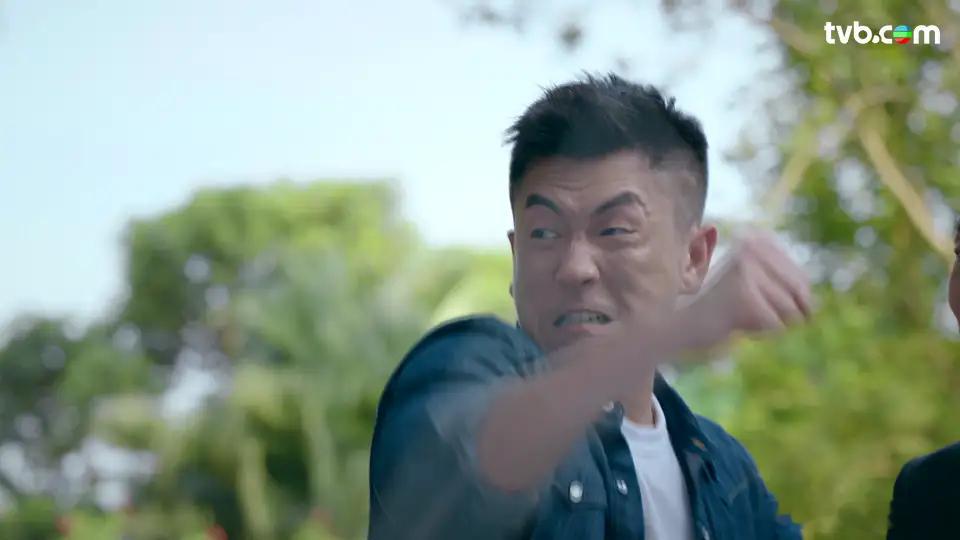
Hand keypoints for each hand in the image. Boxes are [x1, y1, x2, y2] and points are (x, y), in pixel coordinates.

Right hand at [675, 230, 812, 349]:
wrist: (675, 321)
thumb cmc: (716, 306)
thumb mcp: (753, 286)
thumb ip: (784, 287)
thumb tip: (813, 308)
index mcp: (757, 239)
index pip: (801, 279)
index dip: (791, 302)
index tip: (756, 304)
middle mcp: (752, 247)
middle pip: (800, 294)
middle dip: (782, 313)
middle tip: (748, 312)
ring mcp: (747, 270)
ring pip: (789, 311)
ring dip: (767, 322)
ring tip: (736, 314)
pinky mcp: (744, 295)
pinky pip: (775, 325)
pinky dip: (758, 331)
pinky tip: (733, 323)